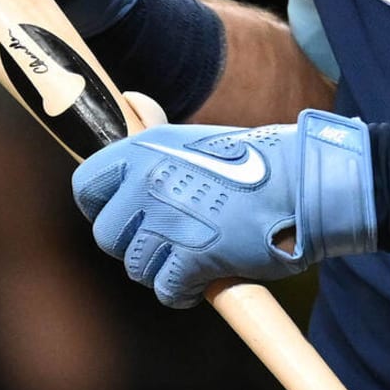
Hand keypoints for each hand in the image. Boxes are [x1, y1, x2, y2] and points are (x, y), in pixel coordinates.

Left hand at [71, 109, 376, 307]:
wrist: (302, 183)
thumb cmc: (255, 163)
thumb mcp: (197, 139)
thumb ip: (158, 139)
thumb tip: (129, 97)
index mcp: (145, 149)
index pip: (86, 186)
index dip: (101, 208)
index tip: (125, 217)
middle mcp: (148, 182)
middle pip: (107, 236)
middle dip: (134, 246)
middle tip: (168, 241)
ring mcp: (169, 220)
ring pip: (137, 267)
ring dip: (163, 269)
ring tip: (192, 257)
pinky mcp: (194, 256)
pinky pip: (168, 290)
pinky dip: (184, 291)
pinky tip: (204, 277)